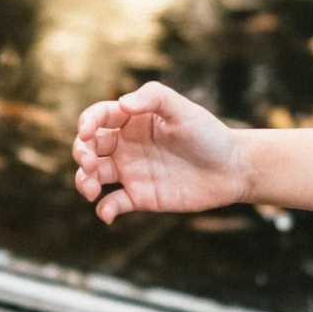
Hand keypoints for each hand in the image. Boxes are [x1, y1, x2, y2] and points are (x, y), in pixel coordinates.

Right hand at [72, 82, 249, 222]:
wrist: (231, 169)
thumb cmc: (208, 134)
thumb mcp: (183, 109)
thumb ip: (152, 98)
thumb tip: (120, 104)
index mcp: (132, 120)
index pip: (99, 117)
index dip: (87, 122)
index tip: (87, 131)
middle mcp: (126, 145)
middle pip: (89, 146)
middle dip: (81, 152)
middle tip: (91, 162)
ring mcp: (131, 171)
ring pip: (93, 175)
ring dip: (83, 181)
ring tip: (90, 189)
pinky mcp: (139, 196)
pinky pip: (112, 203)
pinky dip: (104, 209)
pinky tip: (107, 212)